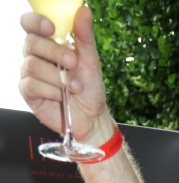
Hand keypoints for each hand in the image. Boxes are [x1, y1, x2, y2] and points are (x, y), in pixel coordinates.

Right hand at [20, 6, 111, 145]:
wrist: (91, 117)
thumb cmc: (89, 88)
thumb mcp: (90, 60)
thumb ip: (85, 36)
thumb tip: (84, 10)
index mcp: (47, 42)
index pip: (30, 24)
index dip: (36, 22)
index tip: (52, 28)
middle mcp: (35, 55)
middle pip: (31, 43)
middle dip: (55, 52)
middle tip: (73, 63)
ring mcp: (30, 74)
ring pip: (32, 65)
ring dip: (57, 77)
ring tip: (75, 86)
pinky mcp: (29, 93)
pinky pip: (32, 85)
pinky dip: (51, 91)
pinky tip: (62, 96)